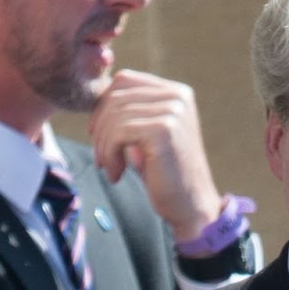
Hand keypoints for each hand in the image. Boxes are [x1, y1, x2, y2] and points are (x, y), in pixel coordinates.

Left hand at [88, 70, 223, 238]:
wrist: (191, 208)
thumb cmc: (166, 175)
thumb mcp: (147, 136)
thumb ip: (132, 112)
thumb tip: (97, 99)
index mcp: (177, 93)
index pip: (124, 81)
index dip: (103, 106)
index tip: (98, 136)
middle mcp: (178, 97)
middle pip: (116, 96)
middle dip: (100, 127)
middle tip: (100, 157)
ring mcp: (173, 111)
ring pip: (114, 115)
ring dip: (103, 144)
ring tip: (109, 168)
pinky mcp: (164, 130)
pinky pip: (119, 132)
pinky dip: (109, 154)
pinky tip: (116, 173)